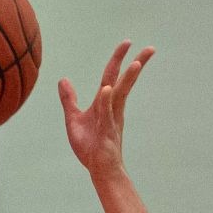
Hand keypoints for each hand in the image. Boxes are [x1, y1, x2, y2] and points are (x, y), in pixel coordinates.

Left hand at [59, 40, 153, 177]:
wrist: (98, 169)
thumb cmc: (90, 147)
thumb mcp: (74, 119)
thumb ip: (69, 99)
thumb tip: (63, 80)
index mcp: (104, 103)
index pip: (111, 76)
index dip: (118, 59)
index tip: (127, 43)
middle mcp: (112, 108)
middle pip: (123, 81)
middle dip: (135, 63)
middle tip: (149, 48)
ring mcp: (111, 119)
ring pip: (120, 95)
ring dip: (128, 79)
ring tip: (136, 63)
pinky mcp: (106, 132)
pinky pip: (105, 114)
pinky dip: (105, 102)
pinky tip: (106, 89)